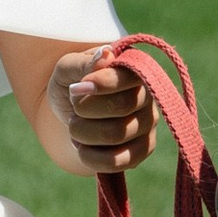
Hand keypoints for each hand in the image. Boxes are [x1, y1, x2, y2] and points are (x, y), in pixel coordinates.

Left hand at [51, 48, 155, 176]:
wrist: (72, 109)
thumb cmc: (73, 81)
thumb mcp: (69, 67)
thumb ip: (85, 62)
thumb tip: (106, 54)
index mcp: (134, 69)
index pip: (126, 78)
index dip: (99, 85)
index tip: (75, 88)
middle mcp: (148, 97)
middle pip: (120, 107)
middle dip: (84, 109)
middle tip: (73, 105)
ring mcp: (147, 125)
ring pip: (115, 135)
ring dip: (82, 132)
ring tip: (75, 126)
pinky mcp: (141, 151)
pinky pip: (117, 162)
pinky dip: (90, 156)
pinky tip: (81, 146)